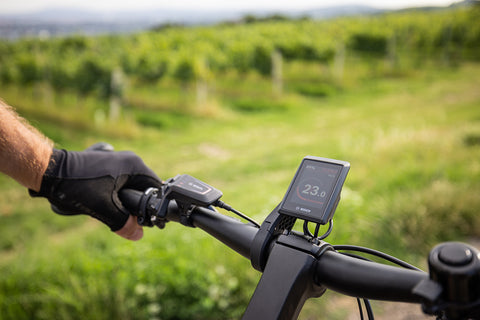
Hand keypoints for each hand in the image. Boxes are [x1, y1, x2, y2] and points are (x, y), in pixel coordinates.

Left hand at [30, 148, 161, 239]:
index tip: (147, 221)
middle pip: (143, 187)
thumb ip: (123, 223)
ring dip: (125, 200)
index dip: (152, 205)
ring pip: (130, 185)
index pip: (155, 187)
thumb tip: (139, 235)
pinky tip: (104, 202)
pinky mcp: (105, 164)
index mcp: (135, 165)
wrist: (49, 171)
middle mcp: (129, 159)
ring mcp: (116, 160)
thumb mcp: (103, 208)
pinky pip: (119, 182)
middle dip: (137, 204)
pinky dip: (115, 193)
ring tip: (114, 212)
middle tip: (129, 220)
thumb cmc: (77, 186)